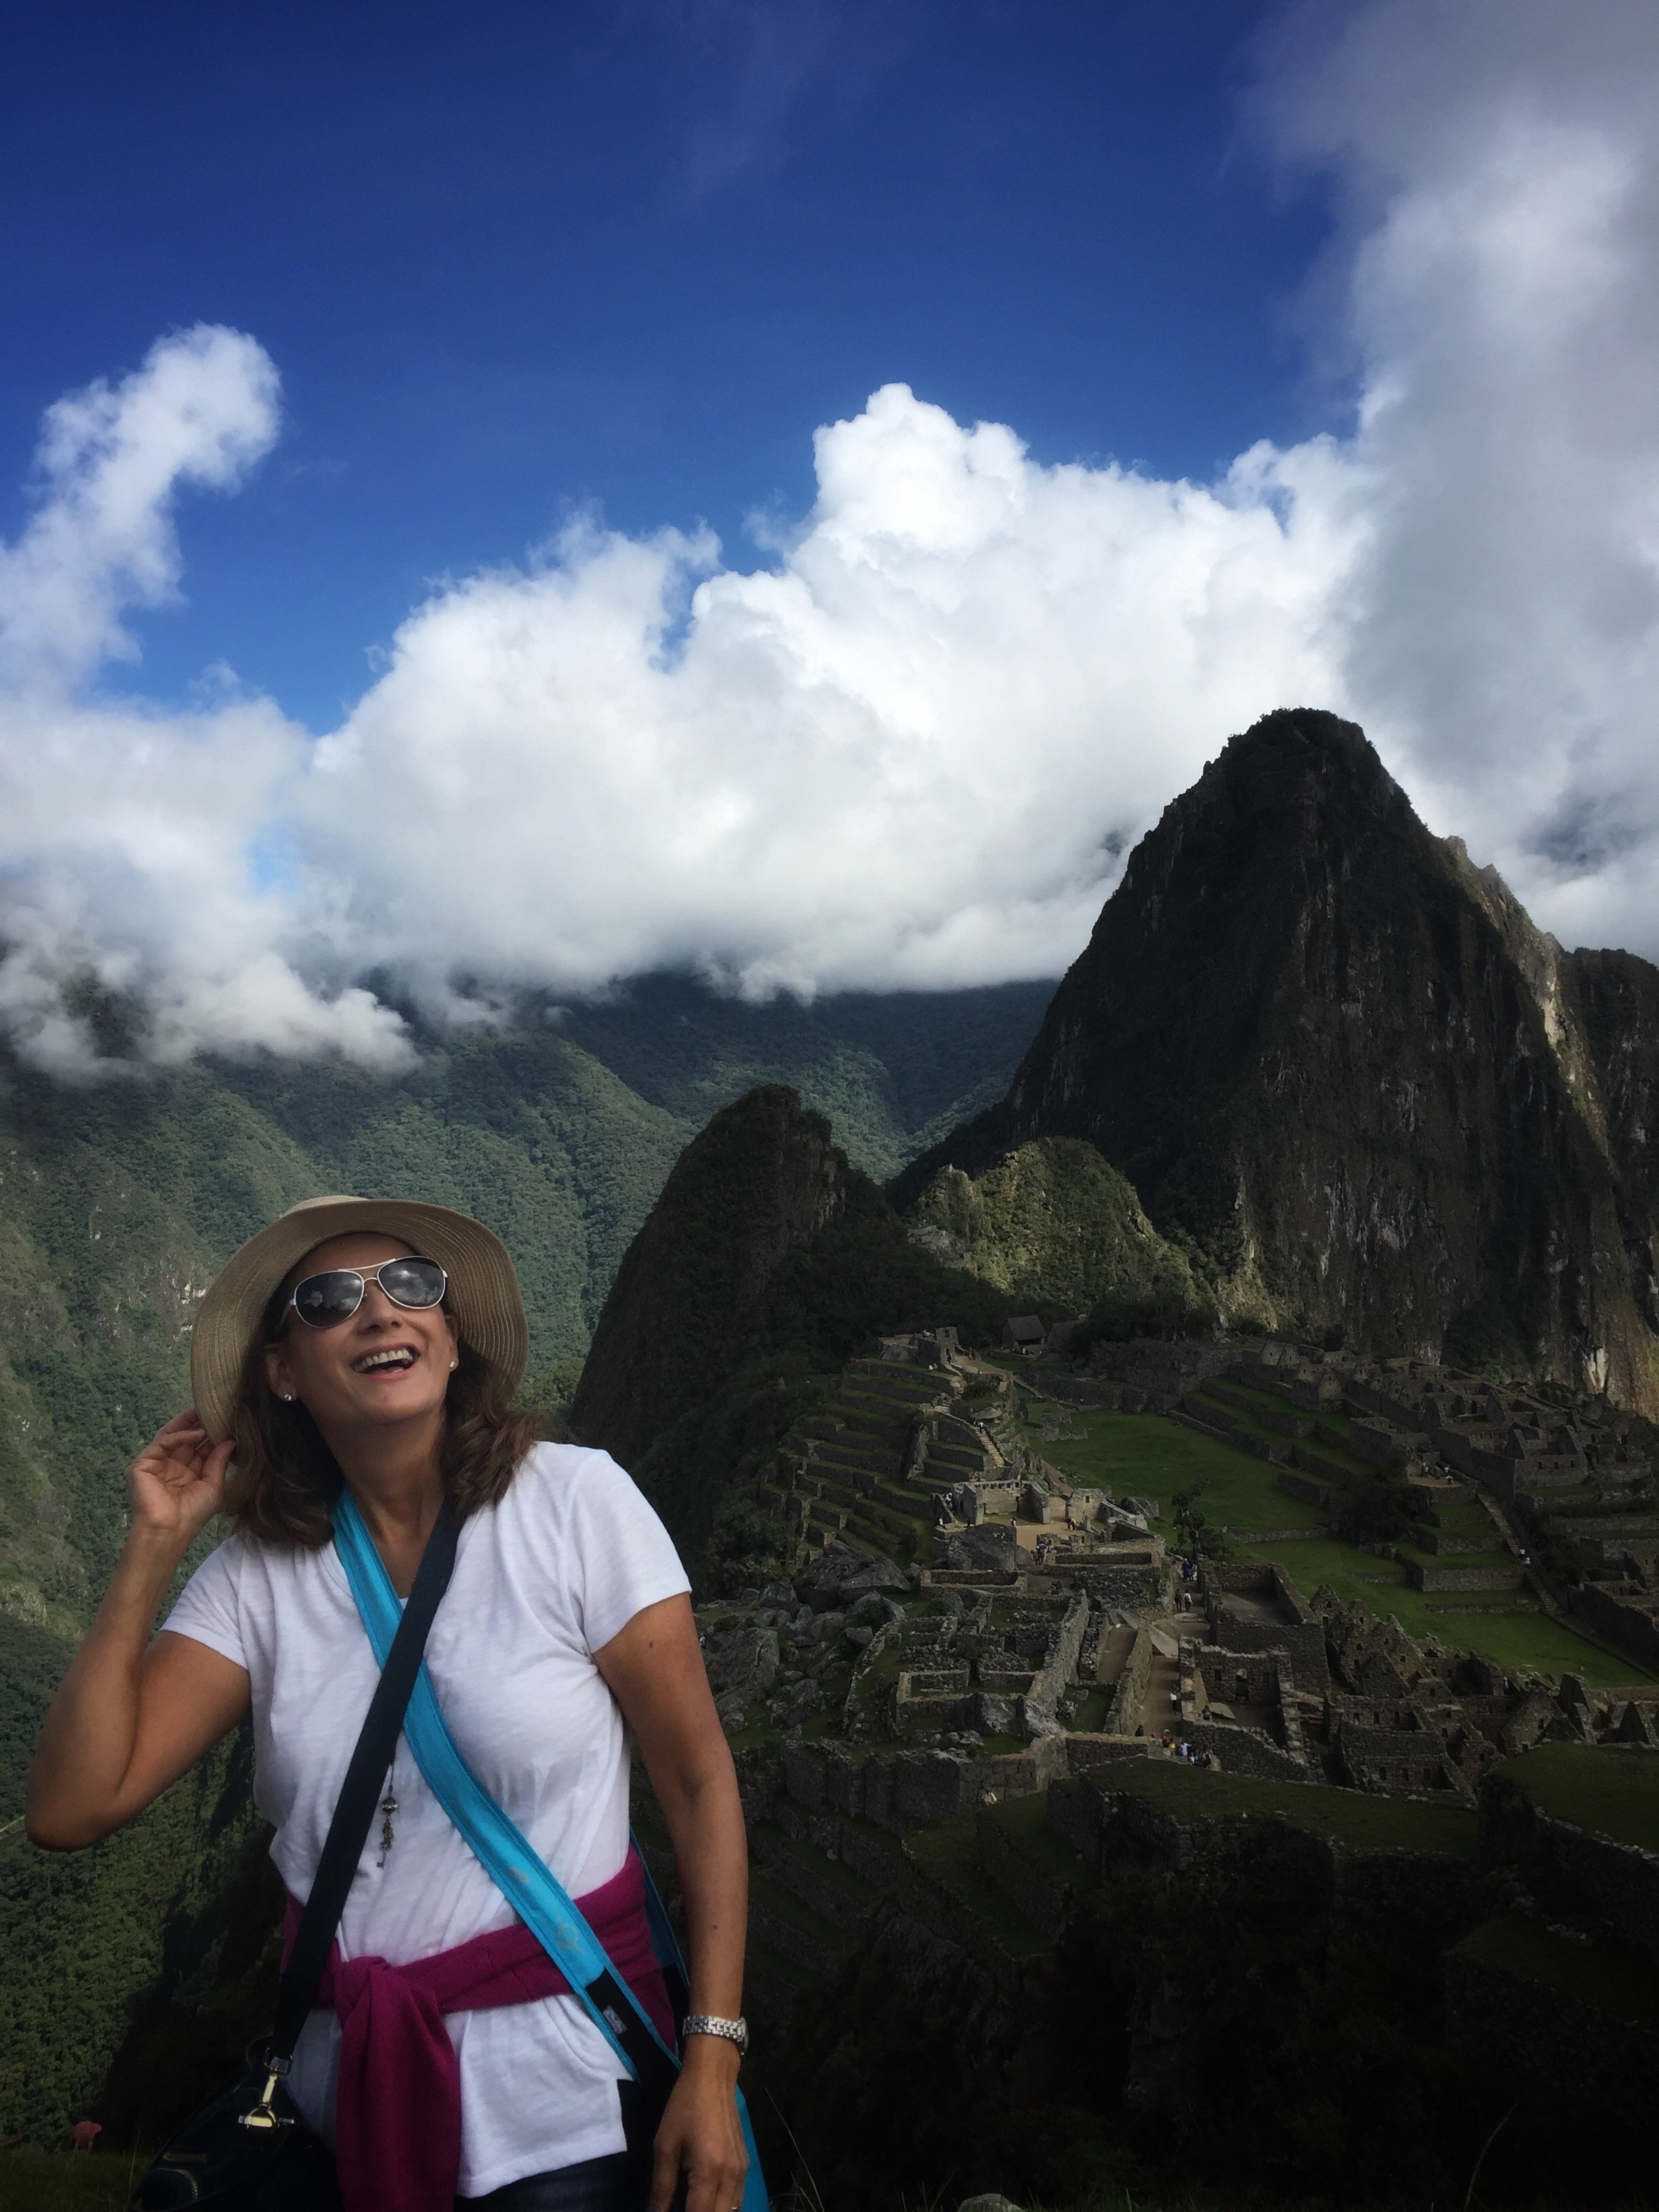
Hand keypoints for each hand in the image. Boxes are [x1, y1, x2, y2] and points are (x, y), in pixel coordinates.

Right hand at [126, 1410, 233, 1550]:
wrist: (169, 1531)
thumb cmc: (193, 1514)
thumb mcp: (213, 1486)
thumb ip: (219, 1462)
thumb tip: (231, 1441)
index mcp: (187, 1473)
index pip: (199, 1448)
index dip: (212, 1435)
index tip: (228, 1420)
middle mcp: (171, 1466)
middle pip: (185, 1439)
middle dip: (199, 1424)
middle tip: (215, 1409)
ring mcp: (155, 1464)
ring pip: (171, 1436)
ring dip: (188, 1423)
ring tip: (206, 1412)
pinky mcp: (142, 1464)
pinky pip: (162, 1443)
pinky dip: (180, 1435)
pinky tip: (197, 1432)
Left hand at [650, 2043, 746, 2211]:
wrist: (713, 2076)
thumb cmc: (684, 2107)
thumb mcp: (664, 2145)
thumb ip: (661, 2187)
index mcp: (709, 2171)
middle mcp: (731, 2176)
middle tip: (681, 2207)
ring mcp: (742, 2171)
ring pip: (731, 2211)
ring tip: (691, 2203)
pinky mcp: (745, 2165)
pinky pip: (736, 2199)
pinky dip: (722, 2206)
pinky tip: (705, 2198)